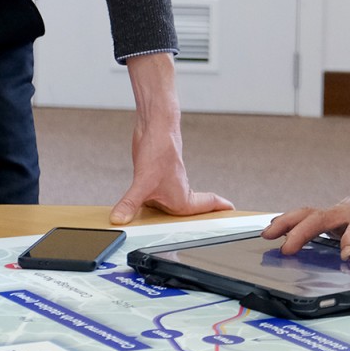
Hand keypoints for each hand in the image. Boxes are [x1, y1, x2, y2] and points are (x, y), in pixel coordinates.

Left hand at [107, 110, 233, 223]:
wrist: (155, 127)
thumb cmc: (159, 151)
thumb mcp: (142, 183)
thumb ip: (130, 203)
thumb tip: (119, 219)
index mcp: (182, 198)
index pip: (206, 206)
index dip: (218, 209)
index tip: (231, 211)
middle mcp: (177, 192)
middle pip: (192, 208)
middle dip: (198, 216)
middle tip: (206, 223)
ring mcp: (166, 184)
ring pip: (173, 202)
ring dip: (172, 211)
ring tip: (169, 221)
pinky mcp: (155, 177)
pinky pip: (156, 195)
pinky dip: (153, 203)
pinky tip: (142, 205)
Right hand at [263, 188, 349, 258]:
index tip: (347, 255)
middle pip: (325, 214)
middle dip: (305, 231)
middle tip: (288, 249)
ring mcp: (341, 212)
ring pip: (310, 214)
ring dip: (289, 224)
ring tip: (268, 235)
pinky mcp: (334, 221)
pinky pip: (310, 221)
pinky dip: (291, 226)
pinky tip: (275, 234)